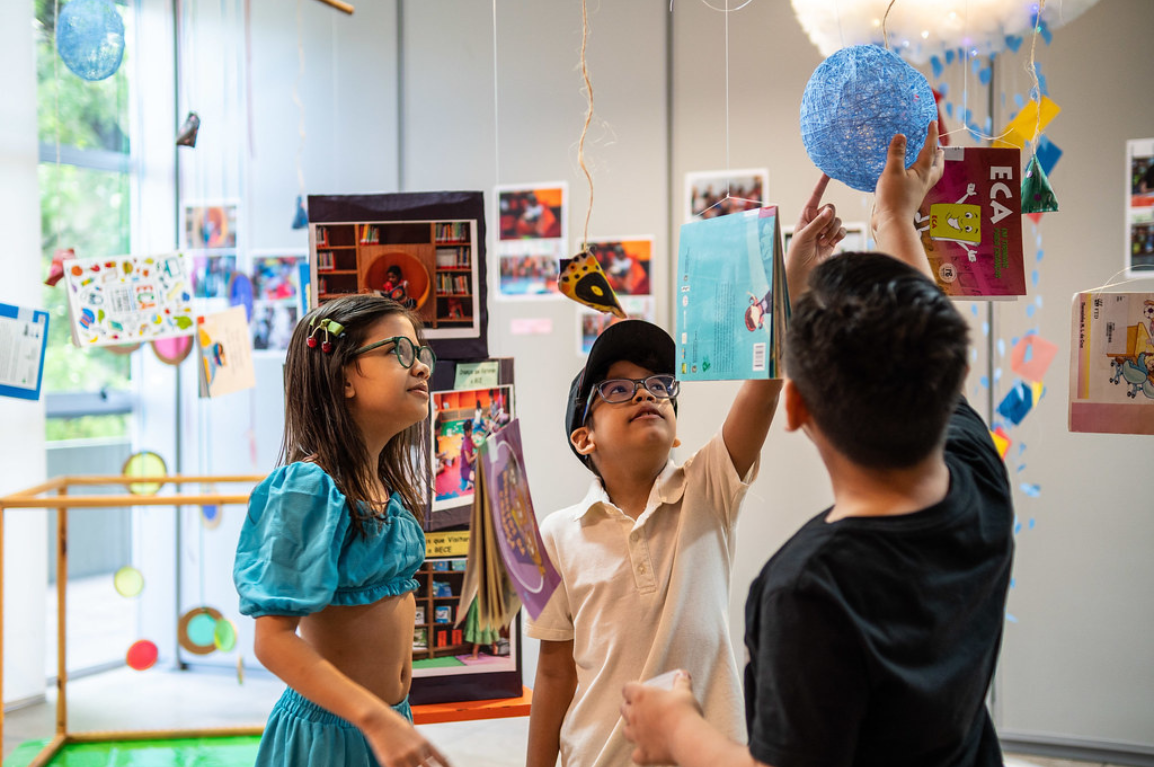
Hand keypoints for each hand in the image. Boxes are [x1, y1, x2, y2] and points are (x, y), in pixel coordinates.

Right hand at [364, 708, 452, 766]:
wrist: (378, 720)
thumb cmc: (394, 724)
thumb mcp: (413, 733)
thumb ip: (421, 746)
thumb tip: (427, 757)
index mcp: (424, 743)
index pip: (441, 759)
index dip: (446, 766)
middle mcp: (417, 751)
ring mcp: (405, 759)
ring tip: (409, 764)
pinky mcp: (391, 764)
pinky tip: (400, 766)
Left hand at [621, 671, 701, 764]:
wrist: (687, 738)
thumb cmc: (684, 712)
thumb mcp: (684, 692)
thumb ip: (681, 682)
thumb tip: (683, 674)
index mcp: (641, 696)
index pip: (627, 689)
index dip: (631, 689)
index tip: (639, 690)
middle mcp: (634, 715)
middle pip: (624, 709)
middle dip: (630, 708)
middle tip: (642, 708)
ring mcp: (637, 735)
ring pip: (626, 731)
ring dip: (632, 729)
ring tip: (643, 728)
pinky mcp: (643, 752)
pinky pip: (636, 755)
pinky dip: (640, 753)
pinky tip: (647, 750)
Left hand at [785, 174, 844, 298]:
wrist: (804, 270)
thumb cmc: (798, 253)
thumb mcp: (804, 236)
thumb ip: (817, 223)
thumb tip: (829, 210)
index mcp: (806, 215)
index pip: (815, 196)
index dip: (822, 184)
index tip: (828, 171)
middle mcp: (816, 219)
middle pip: (831, 208)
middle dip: (827, 221)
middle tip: (819, 233)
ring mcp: (825, 227)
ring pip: (837, 220)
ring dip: (831, 231)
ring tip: (821, 242)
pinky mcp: (833, 236)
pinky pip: (842, 229)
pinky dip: (837, 236)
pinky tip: (829, 243)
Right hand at [871, 120, 943, 241]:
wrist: (893, 222)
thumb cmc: (894, 198)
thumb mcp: (893, 172)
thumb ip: (897, 153)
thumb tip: (901, 135)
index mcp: (922, 172)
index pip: (930, 149)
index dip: (931, 135)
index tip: (933, 123)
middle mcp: (923, 181)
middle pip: (937, 166)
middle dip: (939, 156)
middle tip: (940, 148)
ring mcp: (917, 191)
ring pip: (929, 176)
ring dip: (932, 167)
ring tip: (928, 161)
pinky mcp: (909, 199)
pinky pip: (918, 183)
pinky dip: (918, 176)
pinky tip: (910, 177)